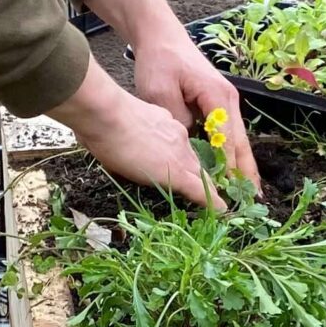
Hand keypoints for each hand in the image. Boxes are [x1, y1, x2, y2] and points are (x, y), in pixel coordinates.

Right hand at [52, 59, 220, 208]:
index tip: (181, 165)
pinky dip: (213, 202)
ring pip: (199, 174)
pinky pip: (201, 190)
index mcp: (164, 124)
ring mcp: (180, 154)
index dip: (182, 157)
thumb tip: (112, 139)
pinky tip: (222, 212)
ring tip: (218, 204)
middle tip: (211, 190)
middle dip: (200, 174)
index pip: (179, 144)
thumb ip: (128, 129)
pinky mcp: (177, 173)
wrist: (107, 114)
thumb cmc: (103, 116)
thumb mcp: (122, 119)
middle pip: (194, 160)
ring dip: (208, 188)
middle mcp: (178, 137)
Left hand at [129, 28, 259, 189]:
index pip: (226, 140)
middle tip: (253, 201)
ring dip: (243, 166)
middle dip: (247, 173)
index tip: (229, 192)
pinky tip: (234, 172)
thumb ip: (177, 120)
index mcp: (217, 96)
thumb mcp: (160, 92)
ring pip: (238, 140)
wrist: (161, 37)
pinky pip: (229, 134)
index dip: (228, 168)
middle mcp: (228, 100)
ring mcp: (226, 101)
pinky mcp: (218, 104)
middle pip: (241, 143)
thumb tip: (189, 143)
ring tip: (250, 193)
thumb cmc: (160, 61)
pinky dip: (233, 154)